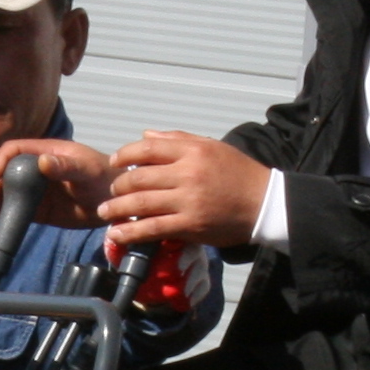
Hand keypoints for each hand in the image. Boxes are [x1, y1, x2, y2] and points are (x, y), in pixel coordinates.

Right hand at [0, 139, 113, 235]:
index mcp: (44, 153)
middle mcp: (33, 170)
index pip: (13, 151)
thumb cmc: (104, 177)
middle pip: (2, 177)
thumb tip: (41, 162)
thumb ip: (66, 166)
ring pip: (4, 198)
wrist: (115, 203)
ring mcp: (33, 192)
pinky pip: (14, 217)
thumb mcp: (87, 169)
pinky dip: (2, 227)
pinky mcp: (36, 212)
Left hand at [101, 131, 274, 249]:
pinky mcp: (190, 225)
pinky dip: (131, 232)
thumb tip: (145, 134)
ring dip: (117, 208)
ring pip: (141, 203)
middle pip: (139, 177)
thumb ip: (177, 140)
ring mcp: (188, 200)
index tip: (115, 161)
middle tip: (111, 192)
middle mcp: (188, 173)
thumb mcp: (212, 147)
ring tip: (105, 212)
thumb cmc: (238, 173)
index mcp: (193, 151)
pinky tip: (117, 234)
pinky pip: (153, 228)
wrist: (265, 203)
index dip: (125, 154)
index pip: (148, 148)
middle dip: (119, 185)